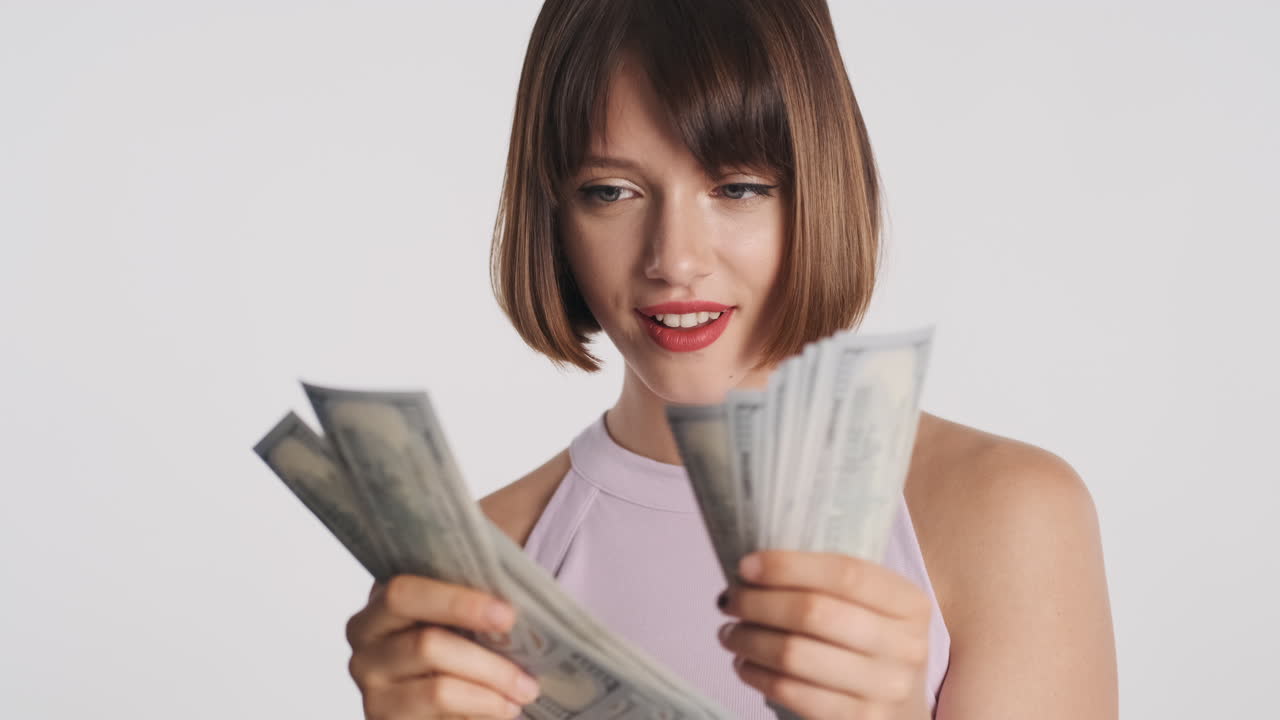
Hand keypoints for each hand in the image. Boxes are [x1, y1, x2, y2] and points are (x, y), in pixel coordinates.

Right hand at [345, 574, 540, 718]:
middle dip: (487, 660)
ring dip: (490, 692)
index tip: (507, 615)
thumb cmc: (456, 642)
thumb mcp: (458, 617)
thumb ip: (472, 602)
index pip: (404, 594)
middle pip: (426, 645)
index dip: (457, 602)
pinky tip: (502, 709)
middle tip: (529, 674)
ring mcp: (371, 689)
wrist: (439, 695)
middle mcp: (366, 646)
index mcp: (381, 604)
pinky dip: (479, 711)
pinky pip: (438, 714)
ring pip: (438, 689)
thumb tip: (516, 602)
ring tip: (524, 693)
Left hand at [717, 551, 932, 719]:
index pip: (845, 573)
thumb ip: (830, 584)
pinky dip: (756, 673)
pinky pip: (791, 692)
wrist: (901, 714)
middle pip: (814, 612)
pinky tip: (744, 663)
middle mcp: (906, 646)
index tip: (745, 565)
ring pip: (794, 654)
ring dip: (749, 639)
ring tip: (729, 632)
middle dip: (758, 602)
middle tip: (730, 600)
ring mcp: (885, 689)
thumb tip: (753, 569)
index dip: (788, 566)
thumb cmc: (870, 646)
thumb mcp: (872, 609)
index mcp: (910, 604)